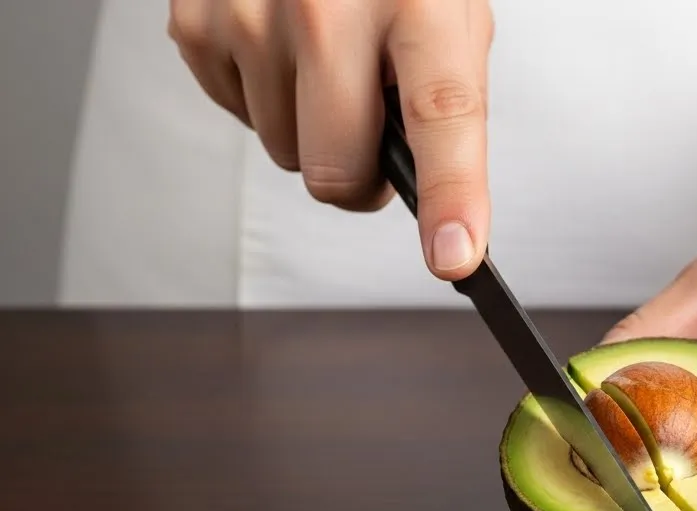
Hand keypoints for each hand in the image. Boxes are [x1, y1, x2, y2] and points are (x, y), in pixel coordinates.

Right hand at [168, 0, 493, 278]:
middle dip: (357, 180)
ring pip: (286, 155)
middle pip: (335, 172)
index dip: (451, 196)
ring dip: (309, 130)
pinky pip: (241, 119)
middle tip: (371, 140)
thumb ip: (440, 95)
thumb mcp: (442, 10)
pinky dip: (264, 99)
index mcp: (416, 1)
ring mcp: (253, 15)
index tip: (454, 254)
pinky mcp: (196, 24)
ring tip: (322, 62)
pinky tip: (281, 47)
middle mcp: (328, 7)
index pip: (441, 117)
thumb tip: (431, 190)